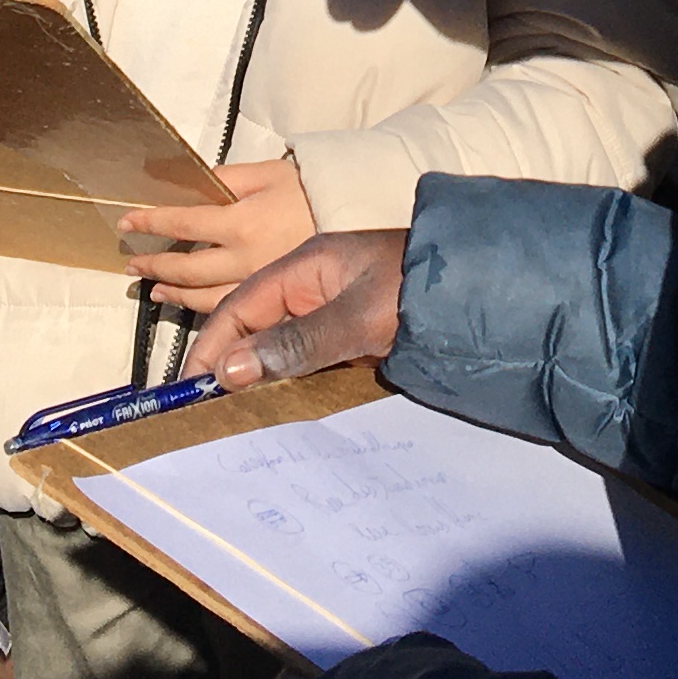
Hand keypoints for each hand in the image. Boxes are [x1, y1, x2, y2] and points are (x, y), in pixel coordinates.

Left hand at [119, 154, 315, 307]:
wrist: (355, 218)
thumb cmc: (312, 190)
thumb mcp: (269, 172)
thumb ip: (227, 178)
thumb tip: (192, 183)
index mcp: (241, 221)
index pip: (182, 222)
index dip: (150, 221)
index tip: (127, 221)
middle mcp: (244, 258)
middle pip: (187, 267)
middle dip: (154, 265)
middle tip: (133, 265)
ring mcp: (257, 283)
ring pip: (203, 296)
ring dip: (173, 292)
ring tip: (155, 289)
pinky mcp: (273, 301)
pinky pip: (230, 308)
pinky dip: (204, 308)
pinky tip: (193, 302)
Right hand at [189, 230, 408, 393]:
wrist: (485, 290)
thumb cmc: (422, 290)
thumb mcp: (358, 316)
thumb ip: (298, 343)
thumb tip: (231, 370)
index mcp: (307, 264)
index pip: (243, 304)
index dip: (214, 344)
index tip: (191, 386)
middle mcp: (315, 285)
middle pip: (257, 324)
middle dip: (229, 362)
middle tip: (204, 408)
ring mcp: (335, 311)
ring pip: (281, 344)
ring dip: (257, 374)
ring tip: (232, 414)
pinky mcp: (355, 335)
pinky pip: (309, 357)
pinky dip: (289, 379)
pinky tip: (278, 406)